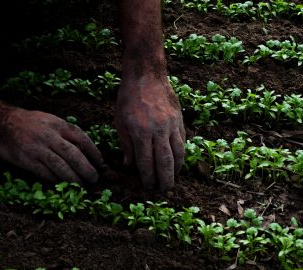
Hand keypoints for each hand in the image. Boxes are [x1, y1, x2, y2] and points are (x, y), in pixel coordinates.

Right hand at [0, 108, 103, 182]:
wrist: (3, 123)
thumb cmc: (33, 123)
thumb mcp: (53, 121)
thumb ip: (68, 133)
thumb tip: (87, 151)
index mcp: (59, 125)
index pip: (82, 139)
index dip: (94, 152)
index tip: (101, 163)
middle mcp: (50, 136)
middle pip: (73, 155)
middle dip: (86, 169)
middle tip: (94, 179)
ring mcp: (38, 149)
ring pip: (60, 166)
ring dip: (73, 178)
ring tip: (82, 186)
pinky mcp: (27, 160)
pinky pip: (45, 173)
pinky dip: (56, 180)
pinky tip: (64, 185)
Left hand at [115, 75, 184, 190]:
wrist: (146, 75)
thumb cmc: (128, 97)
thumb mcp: (120, 121)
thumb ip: (126, 145)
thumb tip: (129, 166)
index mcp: (141, 132)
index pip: (147, 163)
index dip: (148, 178)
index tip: (148, 187)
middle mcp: (159, 130)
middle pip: (166, 162)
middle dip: (166, 179)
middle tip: (164, 190)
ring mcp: (172, 124)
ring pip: (178, 153)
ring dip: (177, 168)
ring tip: (173, 177)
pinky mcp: (179, 119)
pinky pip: (183, 141)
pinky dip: (181, 153)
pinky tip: (177, 160)